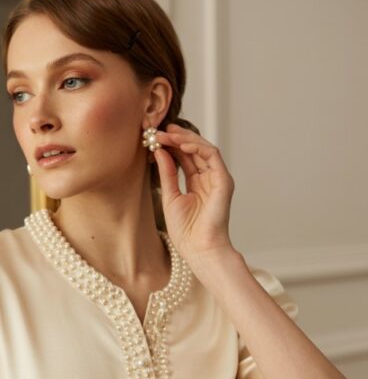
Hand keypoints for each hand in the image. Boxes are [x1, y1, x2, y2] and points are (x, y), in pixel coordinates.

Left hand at [153, 123, 235, 268]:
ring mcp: (218, 178)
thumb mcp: (170, 196)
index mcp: (197, 183)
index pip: (185, 157)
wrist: (199, 249)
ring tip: (167, 135)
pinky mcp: (224, 180)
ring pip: (204, 148)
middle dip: (177, 138)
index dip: (171, 145)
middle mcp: (209, 178)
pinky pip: (212, 156)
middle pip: (194, 150)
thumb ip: (167, 173)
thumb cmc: (186, 230)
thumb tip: (160, 150)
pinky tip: (182, 145)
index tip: (155, 136)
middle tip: (160, 130)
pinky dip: (198, 147)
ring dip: (185, 139)